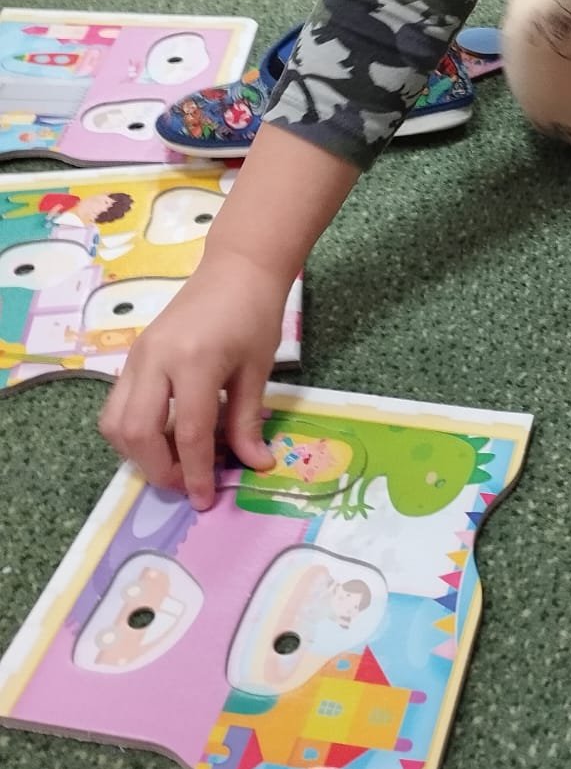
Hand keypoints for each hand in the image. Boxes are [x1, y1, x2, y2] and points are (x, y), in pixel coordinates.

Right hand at [98, 251, 284, 508]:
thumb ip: (247, 420)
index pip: (189, 433)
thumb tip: (255, 465)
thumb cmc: (255, 314)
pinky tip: (162, 437)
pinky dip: (132, 431)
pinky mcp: (133, 355)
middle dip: (158, 469)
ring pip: (114, 422)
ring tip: (173, 463)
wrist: (237, 268)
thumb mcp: (257, 369)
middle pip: (137, 433)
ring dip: (137, 453)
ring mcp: (137, 356)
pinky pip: (116, 404)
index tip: (204, 500)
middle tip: (187, 484)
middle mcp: (156, 360)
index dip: (196, 473)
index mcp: (194, 361)